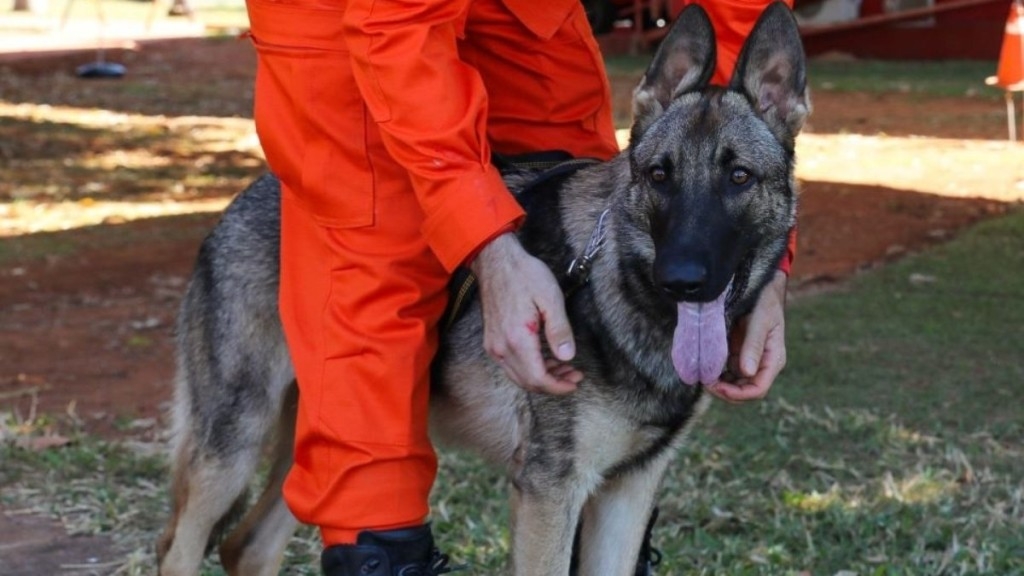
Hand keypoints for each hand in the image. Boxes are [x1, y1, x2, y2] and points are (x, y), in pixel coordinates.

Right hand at [469, 233, 582, 394]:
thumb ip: (559, 330)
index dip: (558, 387)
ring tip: (565, 369)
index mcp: (517, 339)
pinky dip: (530, 369)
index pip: (538, 378)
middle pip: (528, 382)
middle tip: (575, 376)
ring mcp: (493, 345)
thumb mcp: (550, 298)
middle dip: (553, 385)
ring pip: (519, 376)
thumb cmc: (525, 275)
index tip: (575, 382)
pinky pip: (511, 366)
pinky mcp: (492, 341)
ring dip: (542, 378)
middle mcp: (501, 347)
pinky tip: (547, 359)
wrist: (496, 261)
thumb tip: (568, 357)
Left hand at [706, 270, 787, 402]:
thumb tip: (747, 372)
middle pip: (744, 390)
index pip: (758, 388)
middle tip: (704, 382)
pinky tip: (705, 367)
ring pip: (734, 383)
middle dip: (725, 391)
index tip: (717, 387)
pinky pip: (727, 370)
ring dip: (719, 384)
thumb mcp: (761, 321)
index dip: (738, 394)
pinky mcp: (738, 353)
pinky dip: (716, 373)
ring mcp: (749, 360)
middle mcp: (761, 364)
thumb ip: (754, 346)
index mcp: (773, 360)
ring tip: (702, 376)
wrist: (762, 287)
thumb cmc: (765, 301)